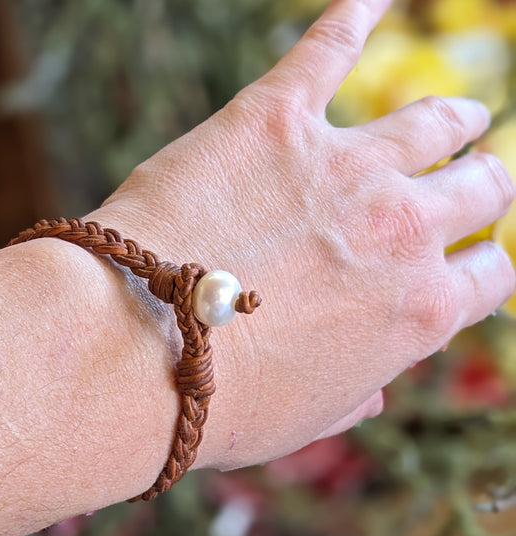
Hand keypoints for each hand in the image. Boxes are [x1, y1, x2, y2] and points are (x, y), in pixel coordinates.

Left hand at [88, 0, 514, 470]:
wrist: (131, 356)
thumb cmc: (217, 404)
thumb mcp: (304, 418)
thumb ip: (353, 396)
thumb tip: (376, 394)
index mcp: (419, 312)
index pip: (490, 274)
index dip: (483, 266)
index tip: (466, 261)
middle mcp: (403, 232)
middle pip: (481, 188)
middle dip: (483, 186)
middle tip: (472, 179)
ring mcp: (346, 167)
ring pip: (434, 122)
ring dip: (454, 119)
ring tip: (459, 116)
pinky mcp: (275, 119)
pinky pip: (329, 47)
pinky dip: (354, 17)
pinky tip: (372, 0)